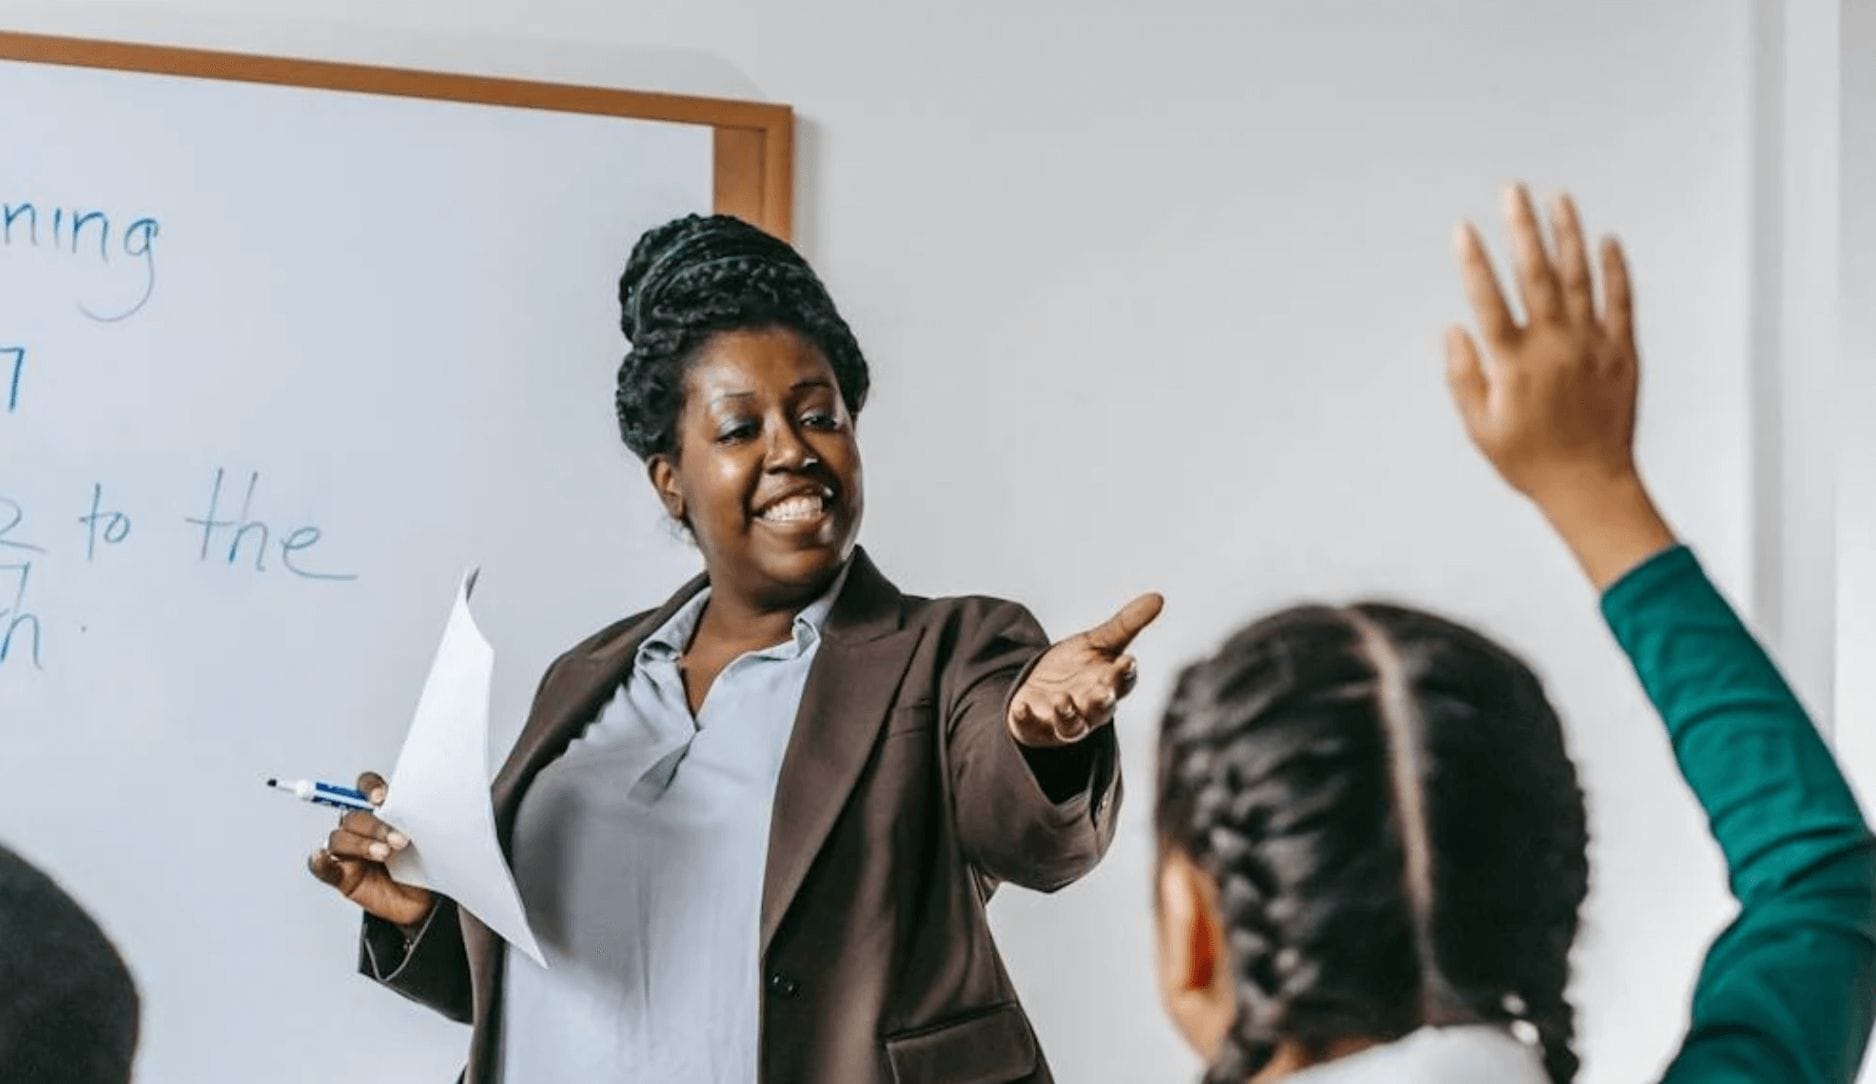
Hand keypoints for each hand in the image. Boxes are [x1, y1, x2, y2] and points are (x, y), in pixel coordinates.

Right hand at [306, 771, 434, 929]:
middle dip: (376, 827)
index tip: (381, 798)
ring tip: (384, 855)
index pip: (366, 788)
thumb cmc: (424, 865)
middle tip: (400, 841)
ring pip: (339, 839)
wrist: (423, 902)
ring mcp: (349, 853)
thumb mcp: (424, 840)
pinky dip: (319, 862)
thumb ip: (416, 821)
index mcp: (380, 811)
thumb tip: (419, 806)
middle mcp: (361, 829)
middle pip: (354, 817)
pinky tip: (321, 857)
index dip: (370, 788)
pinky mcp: (342, 876)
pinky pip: (323, 868)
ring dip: (360, 845)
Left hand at [1008, 593, 1163, 746]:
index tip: (1127, 661)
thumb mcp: (1097, 641)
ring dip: (1067, 714)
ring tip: (1061, 699)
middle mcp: (1089, 708)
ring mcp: (1063, 721)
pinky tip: (1020, 708)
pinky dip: (1026, 719)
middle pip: (1101, 709)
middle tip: (1102, 692)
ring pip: (1071, 726)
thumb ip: (1126, 624)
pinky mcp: (1035, 726)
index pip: (1123, 682)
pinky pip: (1031, 726)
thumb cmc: (1077, 667)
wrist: (1041, 688)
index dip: (1125, 674)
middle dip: (1102, 701)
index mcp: (1108, 685)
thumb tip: (1159, 597)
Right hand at [1447, 185, 1674, 587]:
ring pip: (1580, 276)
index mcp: (1514, 363)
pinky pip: (1620, 300)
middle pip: (1536, 274)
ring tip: (1557, 199)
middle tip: (1513, 191)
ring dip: (1567, 234)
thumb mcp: (1480, 427)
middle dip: (1522, 228)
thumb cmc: (1528, 460)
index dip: (1474, 262)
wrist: (1591, 484)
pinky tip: (1607, 240)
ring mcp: (1592, 344)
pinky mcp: (1621, 351)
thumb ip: (1463, 376)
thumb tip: (1454, 329)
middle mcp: (1554, 345)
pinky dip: (1614, 268)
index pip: (1489, 300)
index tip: (1463, 229)